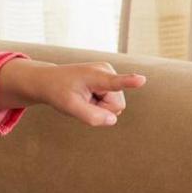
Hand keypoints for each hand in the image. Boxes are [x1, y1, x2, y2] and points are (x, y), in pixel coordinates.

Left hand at [0, 60, 145, 127]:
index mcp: (96, 76)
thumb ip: (91, 116)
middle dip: (101, 109)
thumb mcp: (69, 107)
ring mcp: (110, 75)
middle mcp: (108, 72)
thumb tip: (113, 120)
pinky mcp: (110, 80)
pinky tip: (89, 95)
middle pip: (117, 106)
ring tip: (84, 97)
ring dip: (99, 107)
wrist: (49, 80)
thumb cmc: (58, 92)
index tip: (142, 80)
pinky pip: (112, 102)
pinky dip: (100, 104)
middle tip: (82, 100)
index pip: (115, 82)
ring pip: (115, 106)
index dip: (129, 82)